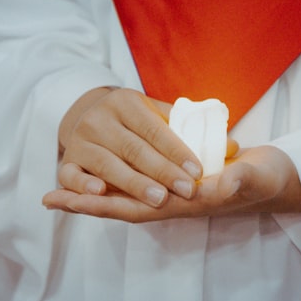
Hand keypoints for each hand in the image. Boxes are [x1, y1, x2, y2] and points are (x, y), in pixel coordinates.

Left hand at [43, 144, 300, 220]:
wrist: (284, 180)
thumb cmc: (270, 179)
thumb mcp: (257, 176)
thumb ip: (239, 178)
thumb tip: (220, 181)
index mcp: (187, 201)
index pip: (135, 205)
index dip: (99, 203)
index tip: (65, 201)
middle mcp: (176, 200)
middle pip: (123, 203)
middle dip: (87, 200)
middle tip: (48, 197)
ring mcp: (179, 190)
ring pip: (131, 192)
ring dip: (99, 189)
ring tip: (66, 185)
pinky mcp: (184, 176)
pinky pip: (146, 180)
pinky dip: (123, 177)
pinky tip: (108, 169)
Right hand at [55, 87, 203, 207]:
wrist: (93, 119)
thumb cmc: (136, 123)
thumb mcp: (158, 116)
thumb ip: (191, 132)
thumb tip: (232, 147)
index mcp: (125, 102)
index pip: (155, 129)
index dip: (177, 150)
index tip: (198, 170)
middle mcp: (99, 119)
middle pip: (133, 149)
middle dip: (162, 171)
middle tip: (187, 190)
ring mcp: (79, 140)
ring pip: (107, 164)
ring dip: (133, 183)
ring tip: (159, 199)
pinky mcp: (67, 162)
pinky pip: (71, 176)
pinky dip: (82, 185)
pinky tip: (100, 194)